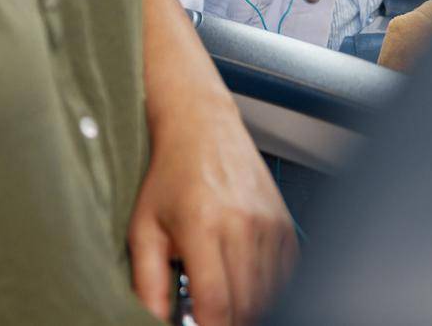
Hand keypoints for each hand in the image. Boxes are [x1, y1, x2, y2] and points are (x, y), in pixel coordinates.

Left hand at [129, 99, 295, 324]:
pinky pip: (287, 277)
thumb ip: (147, 280)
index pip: (216, 302)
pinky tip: (247, 289)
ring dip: (249, 310)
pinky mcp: (286, 225)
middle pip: (246, 305)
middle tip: (209, 317)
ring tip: (225, 304)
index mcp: (202, 225)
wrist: (203, 126)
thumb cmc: (171, 174)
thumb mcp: (143, 227)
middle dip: (229, 322)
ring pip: (269, 295)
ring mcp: (269, 224)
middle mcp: (242, 224)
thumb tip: (154, 320)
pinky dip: (270, 293)